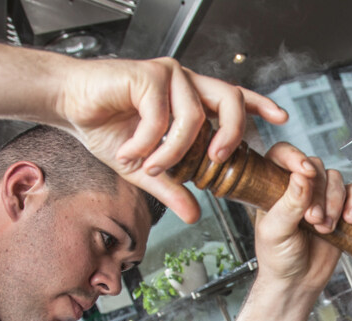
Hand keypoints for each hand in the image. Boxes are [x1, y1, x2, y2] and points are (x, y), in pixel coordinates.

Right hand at [56, 57, 286, 221]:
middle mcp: (186, 83)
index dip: (260, 106)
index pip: (235, 98)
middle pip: (231, 100)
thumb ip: (172, 187)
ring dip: (174, 151)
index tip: (282, 119)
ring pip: (194, 117)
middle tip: (221, 160)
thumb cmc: (106, 127)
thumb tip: (194, 215)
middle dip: (232, 133)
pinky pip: (162, 117)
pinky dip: (148, 142)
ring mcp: (170, 76)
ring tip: (151, 166)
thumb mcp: (146, 168)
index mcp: (192, 99)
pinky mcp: (148, 74)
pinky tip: (132, 150)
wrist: (69, 105)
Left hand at [252, 143, 351, 292]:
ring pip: (336, 180)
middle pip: (316, 168)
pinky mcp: (339, 210)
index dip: (295, 157)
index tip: (305, 172)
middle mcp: (298, 189)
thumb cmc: (278, 259)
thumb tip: (300, 177)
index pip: (282, 155)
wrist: (297, 283)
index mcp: (274, 187)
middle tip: (313, 219)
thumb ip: (289, 204)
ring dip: (335, 204)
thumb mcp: (276, 231)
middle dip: (319, 194)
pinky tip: (349, 220)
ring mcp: (320, 198)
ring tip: (325, 228)